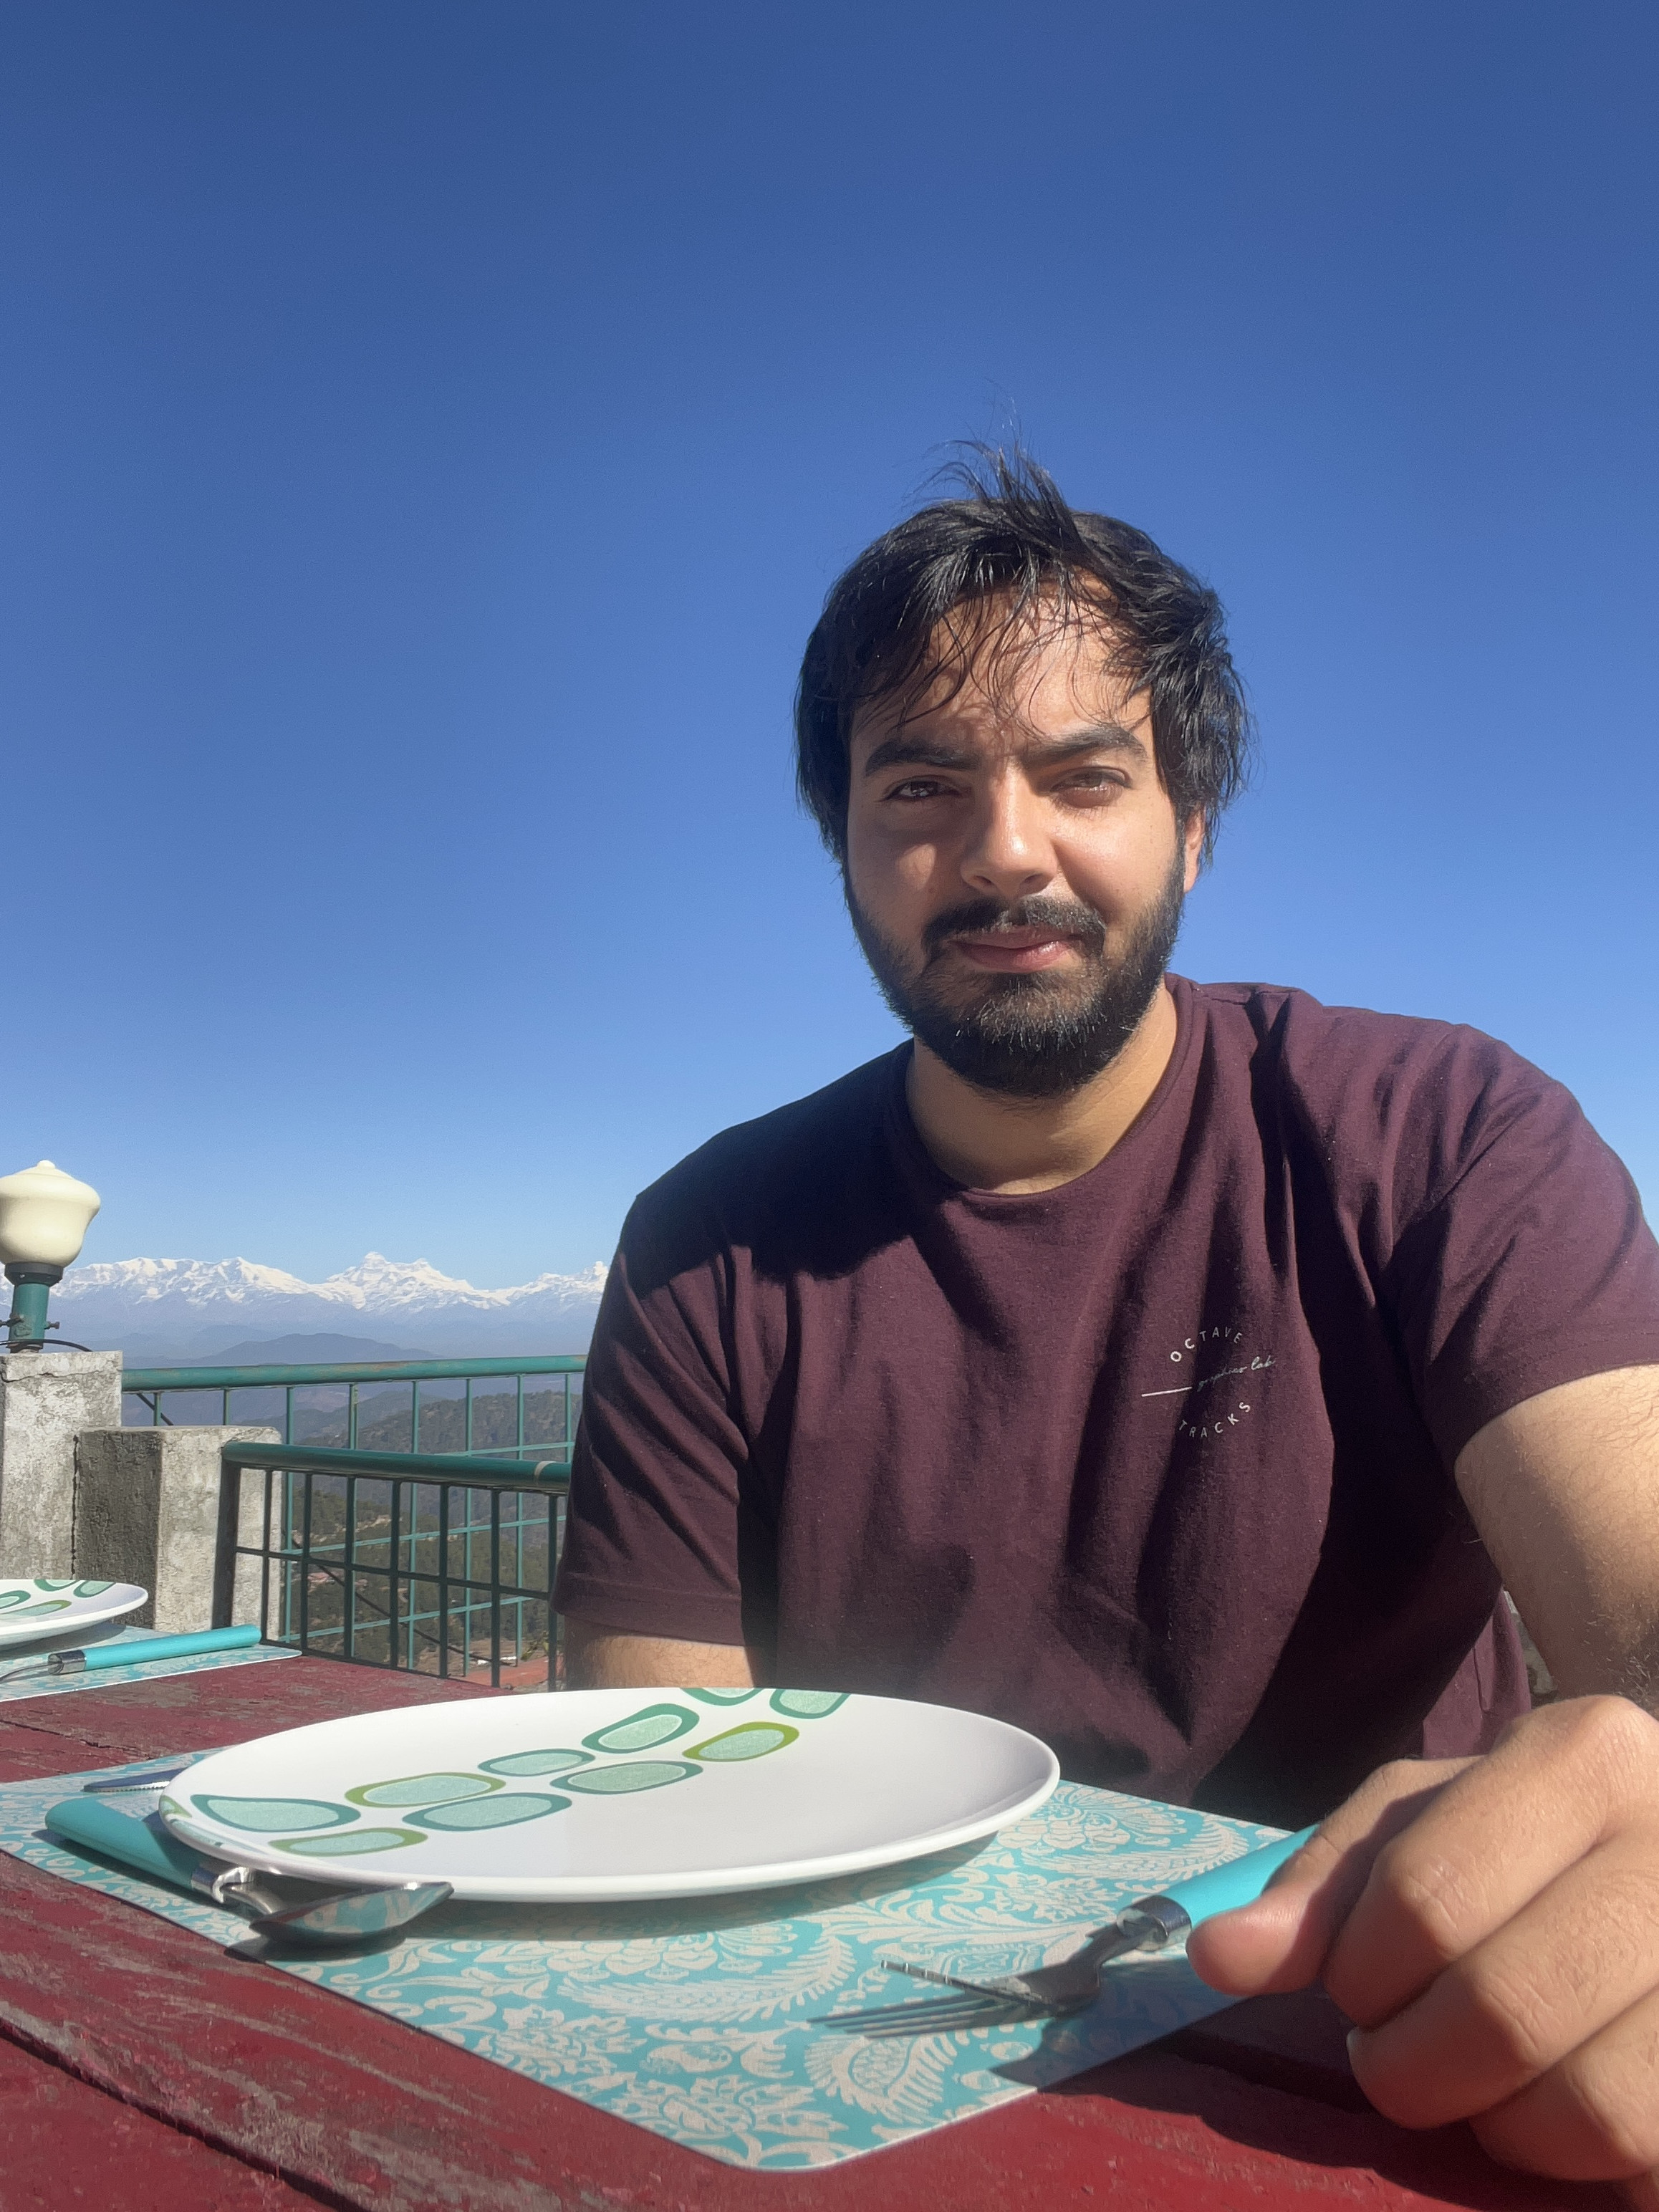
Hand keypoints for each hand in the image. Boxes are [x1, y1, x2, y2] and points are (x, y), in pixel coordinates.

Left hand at [1186, 1696, 1658, 2191]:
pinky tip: (1568, 2104)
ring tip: (1489, 2080)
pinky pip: (1647, 2161)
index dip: (1360, 1971)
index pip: (1425, 1898)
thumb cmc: (1528, 1843)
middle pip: (1499, 2011)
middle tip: (1401, 2050)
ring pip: (1586, 2108)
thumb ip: (1320, 1888)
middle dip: (1412, 2064)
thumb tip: (1215, 1955)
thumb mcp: (1422, 1826)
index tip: (1355, 1985)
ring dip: (1502, 2126)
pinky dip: (1584, 2162)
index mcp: (1586, 1756)